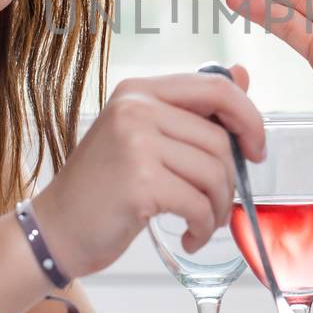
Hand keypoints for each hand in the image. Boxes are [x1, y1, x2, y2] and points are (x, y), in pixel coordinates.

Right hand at [31, 68, 264, 278]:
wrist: (56, 230)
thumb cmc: (103, 188)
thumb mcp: (144, 138)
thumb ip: (192, 110)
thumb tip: (243, 75)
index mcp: (139, 91)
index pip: (215, 88)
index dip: (248, 119)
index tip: (256, 151)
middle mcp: (136, 109)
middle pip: (219, 139)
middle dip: (230, 181)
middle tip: (218, 206)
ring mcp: (136, 143)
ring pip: (213, 173)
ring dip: (217, 208)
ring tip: (201, 223)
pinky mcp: (139, 182)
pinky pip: (198, 204)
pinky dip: (203, 227)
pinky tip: (189, 237)